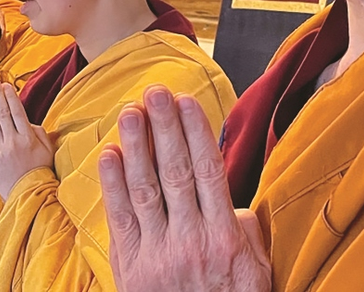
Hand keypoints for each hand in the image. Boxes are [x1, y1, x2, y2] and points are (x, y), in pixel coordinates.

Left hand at [0, 79, 54, 199]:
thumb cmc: (40, 172)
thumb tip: (29, 122)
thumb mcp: (48, 151)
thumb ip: (40, 133)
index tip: (6, 85)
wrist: (28, 195)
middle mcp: (13, 142)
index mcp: (28, 138)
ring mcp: (0, 150)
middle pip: (3, 113)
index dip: (11, 97)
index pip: (18, 112)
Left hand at [98, 86, 270, 291]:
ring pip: (145, 189)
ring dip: (135, 146)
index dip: (196, 134)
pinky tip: (109, 154)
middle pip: (175, 172)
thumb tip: (233, 199)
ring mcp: (158, 253)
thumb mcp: (255, 273)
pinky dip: (112, 184)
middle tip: (155, 91)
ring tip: (129, 111)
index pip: (209, 173)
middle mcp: (190, 240)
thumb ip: (244, 231)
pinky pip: (120, 218)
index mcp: (224, 238)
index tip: (187, 102)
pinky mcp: (130, 265)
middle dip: (164, 128)